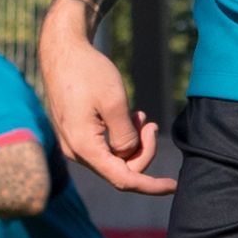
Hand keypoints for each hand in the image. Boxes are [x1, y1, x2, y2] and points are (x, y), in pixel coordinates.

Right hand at [37, 0, 171, 197]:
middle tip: (151, 123)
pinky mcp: (76, 134)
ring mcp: (74, 143)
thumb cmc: (88, 72)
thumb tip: (129, 155)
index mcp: (83, 147)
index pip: (123, 179)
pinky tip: (129, 115)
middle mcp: (75, 151)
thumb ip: (126, 137)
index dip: (151, 185)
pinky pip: (105, 146)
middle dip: (143, 150)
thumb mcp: (115, 102)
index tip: (174, 184)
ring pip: (114, 157)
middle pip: (121, 168)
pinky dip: (122, 135)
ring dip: (133, 141)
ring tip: (140, 115)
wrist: (62, 51)